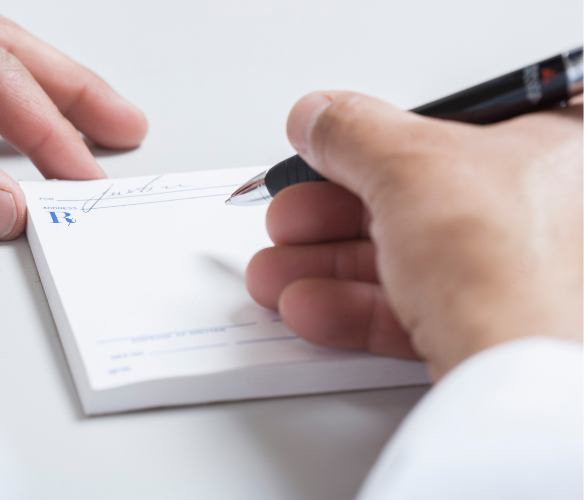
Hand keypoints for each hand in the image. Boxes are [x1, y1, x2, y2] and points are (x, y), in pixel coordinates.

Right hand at [246, 91, 581, 379]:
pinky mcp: (494, 329)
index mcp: (557, 146)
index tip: (322, 150)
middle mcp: (549, 210)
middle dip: (329, 216)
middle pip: (416, 199)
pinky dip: (355, 308)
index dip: (373, 138)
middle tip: (291, 219)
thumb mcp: (410, 167)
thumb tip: (318, 117)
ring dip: (327, 268)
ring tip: (277, 274)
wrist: (518, 380)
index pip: (449, 126)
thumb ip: (354, 131)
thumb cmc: (506, 266)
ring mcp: (522, 275)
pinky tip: (310, 307)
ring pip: (407, 259)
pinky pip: (414, 307)